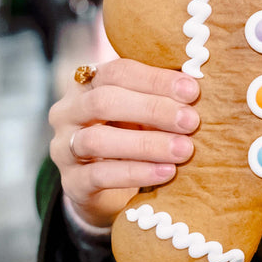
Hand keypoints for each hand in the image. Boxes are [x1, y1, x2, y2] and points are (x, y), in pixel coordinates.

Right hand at [47, 59, 199, 227]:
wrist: (106, 189)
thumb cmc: (132, 136)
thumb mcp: (143, 112)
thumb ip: (160, 96)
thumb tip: (197, 86)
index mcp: (87, 84)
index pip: (117, 71)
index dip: (155, 79)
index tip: (191, 91)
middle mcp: (68, 111)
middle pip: (104, 101)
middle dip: (153, 110)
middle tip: (190, 121)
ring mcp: (64, 147)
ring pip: (98, 140)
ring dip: (146, 144)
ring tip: (183, 150)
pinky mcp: (72, 182)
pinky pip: (99, 175)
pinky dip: (136, 172)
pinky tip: (166, 172)